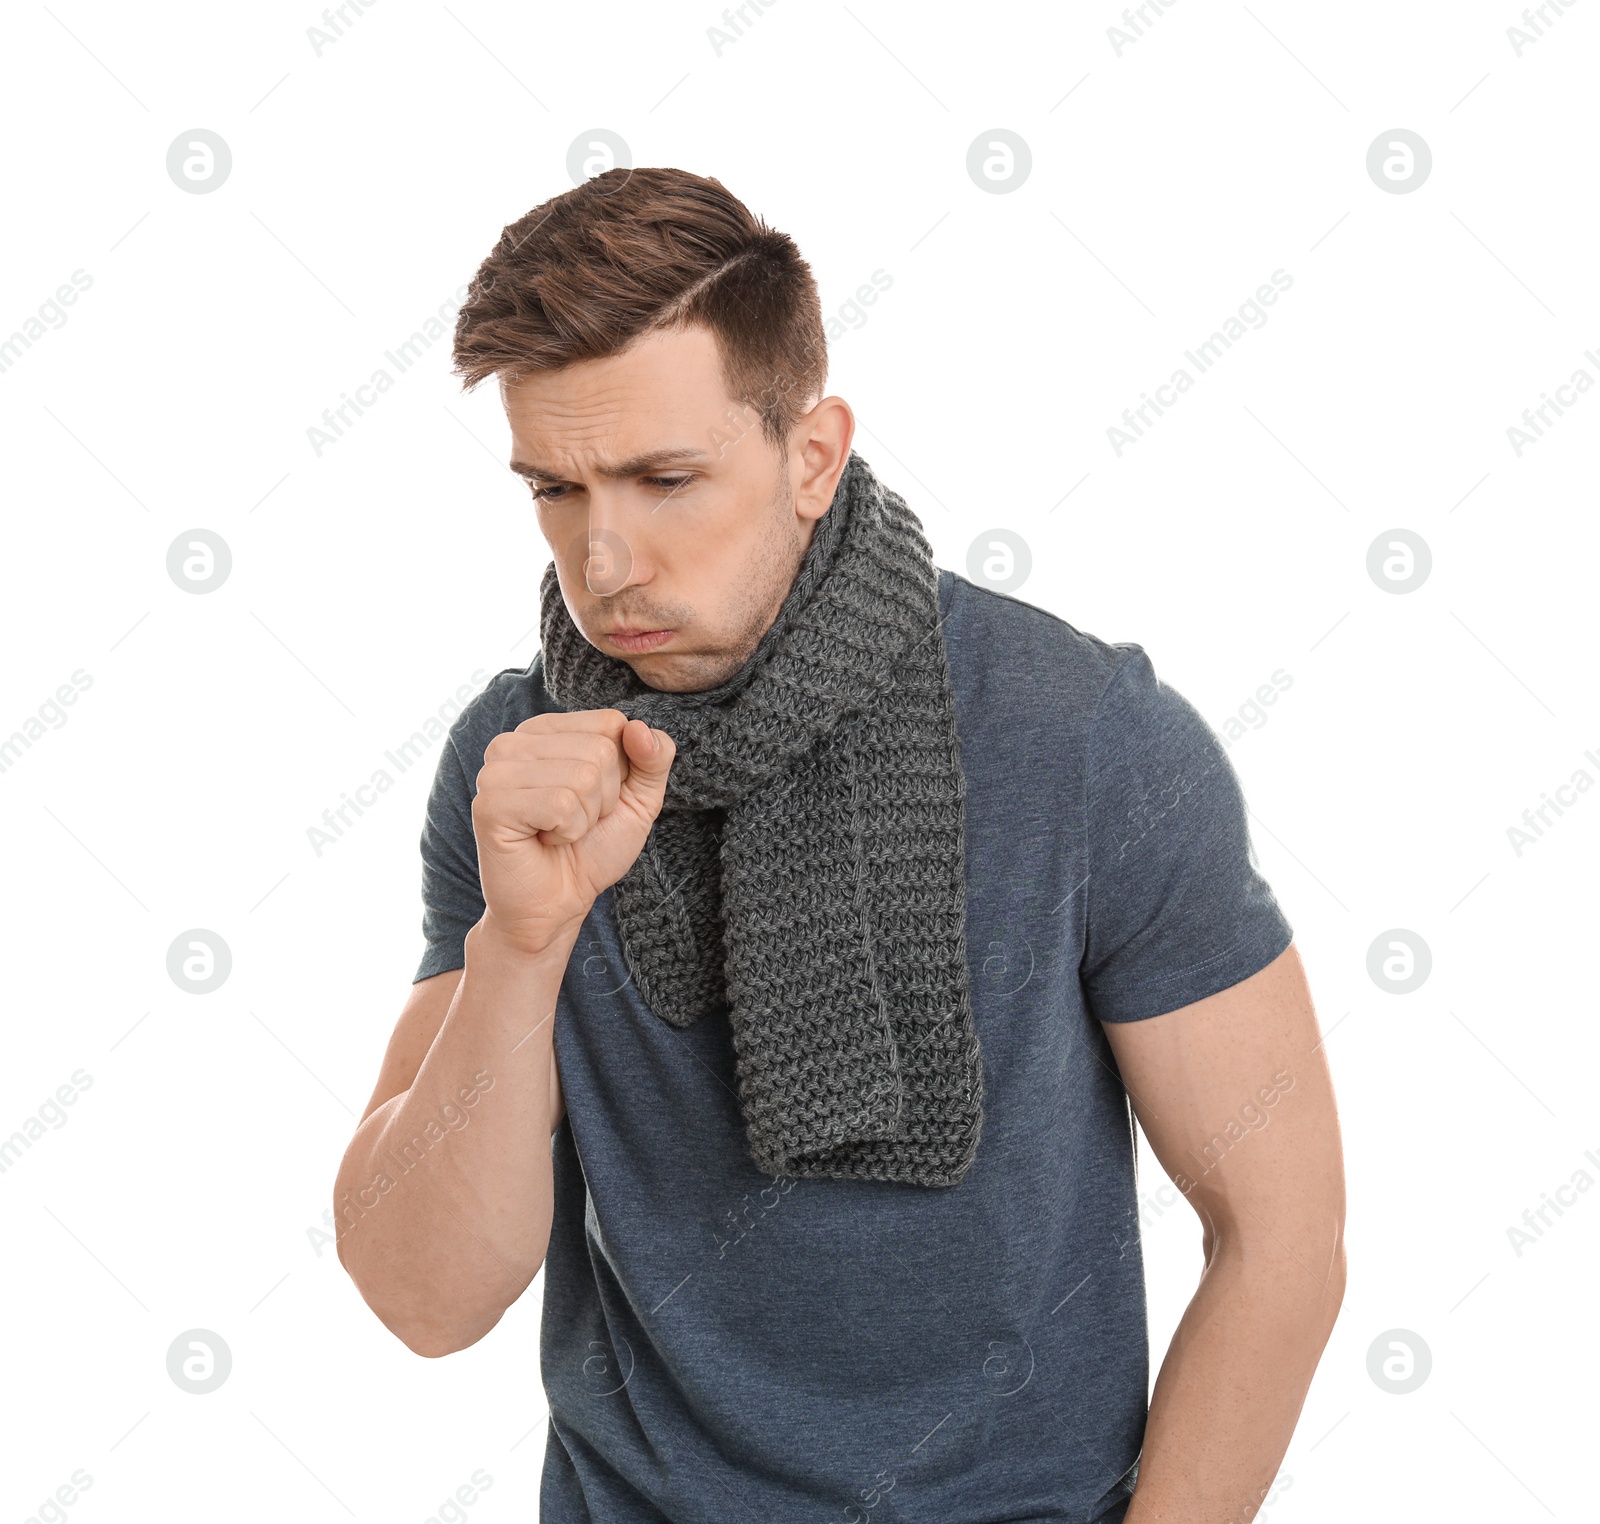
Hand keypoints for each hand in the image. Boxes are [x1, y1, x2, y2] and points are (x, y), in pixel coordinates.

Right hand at [471, 709, 675, 954]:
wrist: (558, 904)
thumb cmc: (592, 849)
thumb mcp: (638, 799)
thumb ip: (653, 758)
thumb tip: (639, 727)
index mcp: (545, 730)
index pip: (611, 723)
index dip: (619, 771)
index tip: (593, 799)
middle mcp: (514, 741)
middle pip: (600, 750)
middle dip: (603, 798)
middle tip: (573, 822)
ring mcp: (496, 770)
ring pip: (583, 776)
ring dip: (585, 818)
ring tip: (558, 832)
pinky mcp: (491, 803)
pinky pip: (561, 805)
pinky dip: (567, 832)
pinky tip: (543, 841)